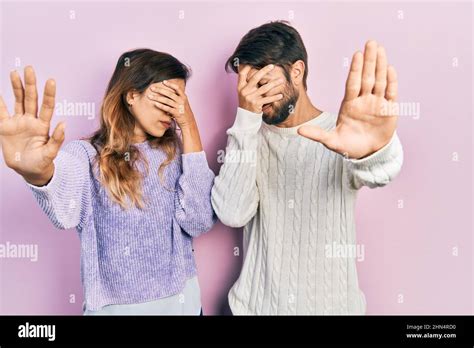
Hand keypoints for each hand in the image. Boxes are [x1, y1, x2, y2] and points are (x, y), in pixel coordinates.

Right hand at [0, 66, 64, 185]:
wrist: (28, 171)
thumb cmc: (42, 163)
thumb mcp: (50, 154)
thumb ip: (57, 140)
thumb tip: (64, 123)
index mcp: (43, 126)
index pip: (47, 106)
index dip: (49, 94)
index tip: (51, 80)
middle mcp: (31, 120)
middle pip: (31, 99)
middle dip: (30, 84)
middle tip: (30, 69)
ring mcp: (18, 122)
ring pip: (18, 101)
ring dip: (17, 87)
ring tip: (15, 73)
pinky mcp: (6, 127)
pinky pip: (0, 112)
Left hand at [147, 81, 195, 129]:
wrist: (189, 122)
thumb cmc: (184, 112)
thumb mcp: (183, 103)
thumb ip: (177, 97)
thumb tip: (168, 91)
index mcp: (184, 97)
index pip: (177, 88)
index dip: (170, 84)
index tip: (163, 81)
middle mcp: (182, 101)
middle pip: (169, 93)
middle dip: (159, 90)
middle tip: (151, 88)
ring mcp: (179, 107)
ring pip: (166, 100)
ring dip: (157, 98)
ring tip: (150, 96)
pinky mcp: (177, 113)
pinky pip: (167, 108)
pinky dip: (161, 106)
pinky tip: (155, 104)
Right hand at [237, 64, 283, 112]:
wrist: (245, 116)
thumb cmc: (246, 101)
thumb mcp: (243, 92)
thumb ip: (247, 82)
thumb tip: (251, 68)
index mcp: (240, 87)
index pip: (242, 73)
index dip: (248, 66)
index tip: (255, 60)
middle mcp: (244, 91)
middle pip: (255, 78)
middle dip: (264, 70)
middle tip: (272, 66)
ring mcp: (250, 97)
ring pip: (264, 88)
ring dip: (274, 83)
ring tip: (281, 80)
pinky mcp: (256, 104)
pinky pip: (267, 99)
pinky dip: (274, 97)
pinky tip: (280, 95)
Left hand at [298, 41, 397, 158]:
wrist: (368, 154)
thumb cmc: (349, 146)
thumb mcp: (332, 142)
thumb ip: (317, 135)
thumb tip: (298, 131)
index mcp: (350, 105)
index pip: (352, 83)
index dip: (355, 70)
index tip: (356, 54)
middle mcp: (363, 100)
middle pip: (367, 77)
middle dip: (369, 61)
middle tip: (370, 42)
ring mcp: (377, 103)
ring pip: (379, 81)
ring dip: (380, 65)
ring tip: (380, 49)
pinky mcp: (389, 110)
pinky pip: (391, 93)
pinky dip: (392, 82)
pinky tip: (390, 68)